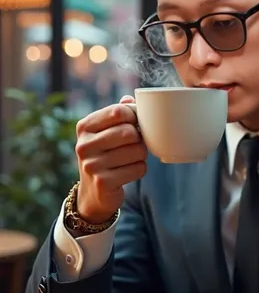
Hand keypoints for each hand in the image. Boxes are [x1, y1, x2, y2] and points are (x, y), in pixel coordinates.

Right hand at [75, 96, 146, 223]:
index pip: (118, 111)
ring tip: (131, 158)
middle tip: (135, 144)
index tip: (135, 123)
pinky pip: (138, 169)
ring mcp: (92, 165)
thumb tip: (130, 99)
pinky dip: (140, 169)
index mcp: (84, 127)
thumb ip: (118, 113)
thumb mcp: (105, 132)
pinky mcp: (103, 182)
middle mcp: (84, 145)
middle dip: (139, 138)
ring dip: (141, 155)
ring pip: (137, 151)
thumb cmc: (105, 154)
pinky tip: (129, 172)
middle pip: (129, 132)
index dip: (134, 116)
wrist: (94, 193)